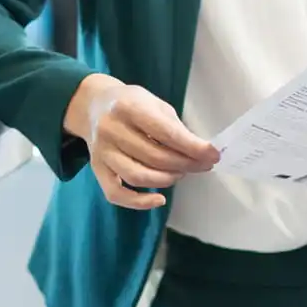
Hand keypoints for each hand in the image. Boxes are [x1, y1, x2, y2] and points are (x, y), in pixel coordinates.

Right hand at [64, 74, 218, 209]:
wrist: (93, 105)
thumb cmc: (131, 104)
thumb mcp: (154, 104)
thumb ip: (174, 127)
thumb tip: (202, 153)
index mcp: (128, 107)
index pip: (166, 133)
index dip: (193, 147)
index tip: (213, 155)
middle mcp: (111, 129)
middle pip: (155, 157)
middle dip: (185, 164)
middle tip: (203, 165)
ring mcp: (101, 151)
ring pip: (138, 176)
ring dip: (167, 180)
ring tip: (181, 173)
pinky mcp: (97, 169)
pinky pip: (116, 194)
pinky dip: (139, 202)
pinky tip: (159, 199)